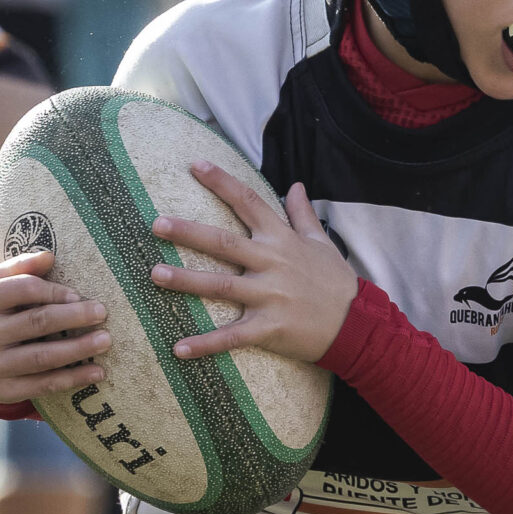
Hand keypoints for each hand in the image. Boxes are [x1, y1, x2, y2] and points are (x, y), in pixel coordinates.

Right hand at [0, 248, 110, 403]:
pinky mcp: (2, 391)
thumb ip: (17, 268)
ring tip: (105, 340)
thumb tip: (50, 256)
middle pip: (36, 322)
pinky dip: (73, 378)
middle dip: (74, 317)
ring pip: (43, 357)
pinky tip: (96, 372)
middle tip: (102, 312)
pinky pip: (43, 385)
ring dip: (79, 349)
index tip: (78, 295)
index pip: (23, 289)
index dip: (54, 291)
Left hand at [148, 166, 356, 364]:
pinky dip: (205, 344)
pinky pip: (232, 337)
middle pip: (224, 243)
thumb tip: (296, 185)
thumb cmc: (337, 282)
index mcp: (282, 240)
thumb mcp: (322, 243)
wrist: (358, 324)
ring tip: (155, 274)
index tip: (195, 164)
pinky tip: (179, 349)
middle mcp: (272, 264)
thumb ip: (303, 214)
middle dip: (188, 233)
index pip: (248, 202)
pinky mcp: (269, 328)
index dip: (222, 181)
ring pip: (221, 286)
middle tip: (156, 224)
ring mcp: (270, 296)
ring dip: (186, 281)